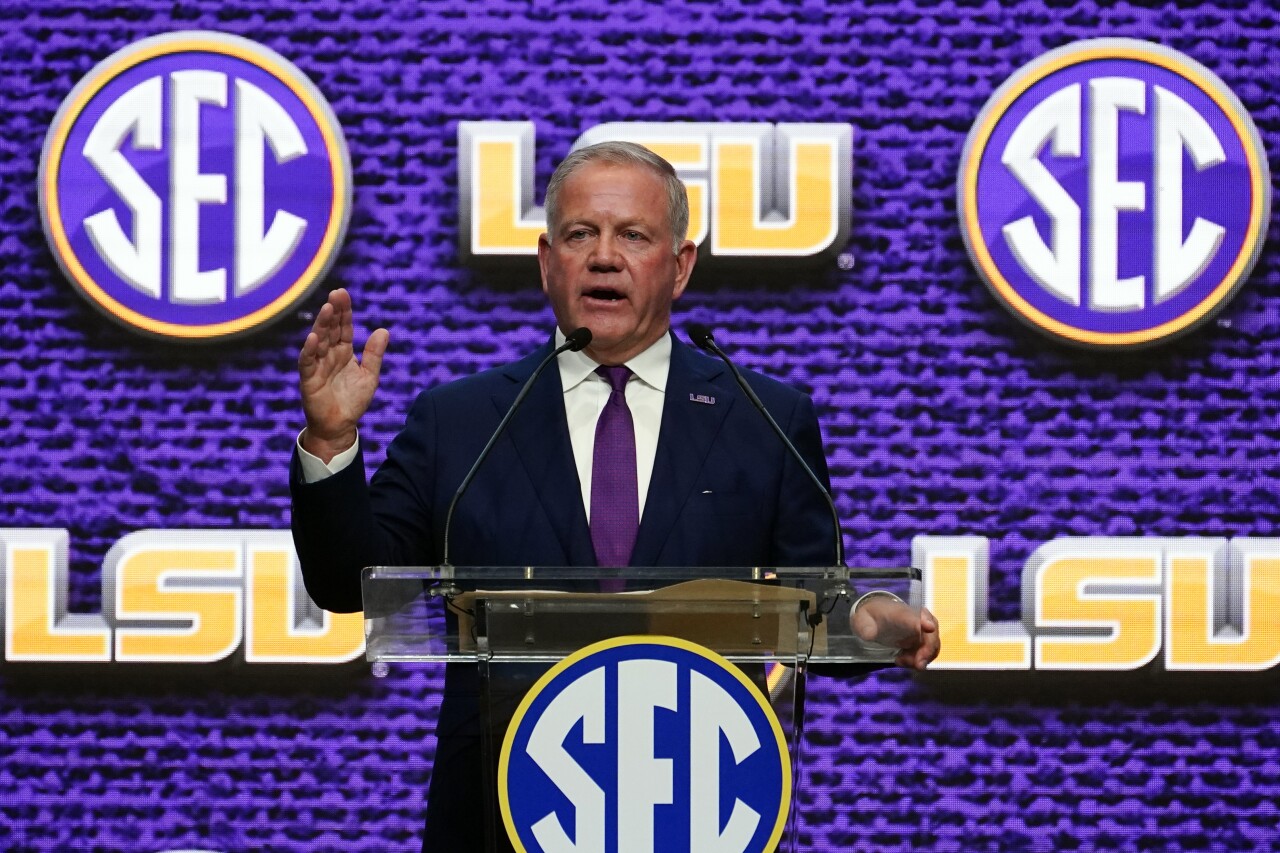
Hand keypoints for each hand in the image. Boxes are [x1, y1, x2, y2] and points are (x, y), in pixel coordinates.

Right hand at [298, 288, 388, 461]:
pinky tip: (313, 338)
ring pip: (319, 341)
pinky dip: (309, 350)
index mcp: (344, 351)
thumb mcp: (369, 376)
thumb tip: (384, 330)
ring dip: (322, 325)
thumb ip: (374, 354)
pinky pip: (308, 361)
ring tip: (327, 309)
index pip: (344, 327)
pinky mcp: (309, 379)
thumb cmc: (353, 400)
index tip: (343, 293)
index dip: (344, 311)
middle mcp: (329, 354)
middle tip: (336, 294)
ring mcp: (318, 365)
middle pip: (331, 329)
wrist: (340, 425)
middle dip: (333, 312)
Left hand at [850, 596, 939, 670]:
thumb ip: (864, 626)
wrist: (875, 616)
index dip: (924, 621)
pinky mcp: (920, 642)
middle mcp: (916, 621)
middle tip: (918, 665)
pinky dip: (917, 661)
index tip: (929, 627)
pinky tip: (900, 661)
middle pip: (931, 633)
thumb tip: (870, 635)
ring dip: (922, 659)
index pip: (915, 615)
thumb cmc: (870, 616)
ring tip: (901, 661)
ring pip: (932, 646)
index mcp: (900, 613)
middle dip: (928, 649)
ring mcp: (920, 632)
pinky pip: (926, 653)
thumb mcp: (862, 619)